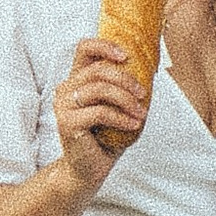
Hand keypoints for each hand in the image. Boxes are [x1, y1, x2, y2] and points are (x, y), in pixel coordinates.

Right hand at [53, 33, 146, 176]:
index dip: (105, 46)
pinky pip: (100, 112)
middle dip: (126, 79)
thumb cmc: (105, 136)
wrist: (88, 168)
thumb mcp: (117, 106)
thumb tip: (151, 67)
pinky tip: (134, 124)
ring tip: (141, 112)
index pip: (84, 48)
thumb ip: (123, 87)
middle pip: (98, 69)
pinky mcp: (67, 123)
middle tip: (143, 92)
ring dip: (126, 99)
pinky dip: (122, 117)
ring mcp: (64, 105)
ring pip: (99, 89)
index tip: (126, 56)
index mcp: (76, 79)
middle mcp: (66, 88)